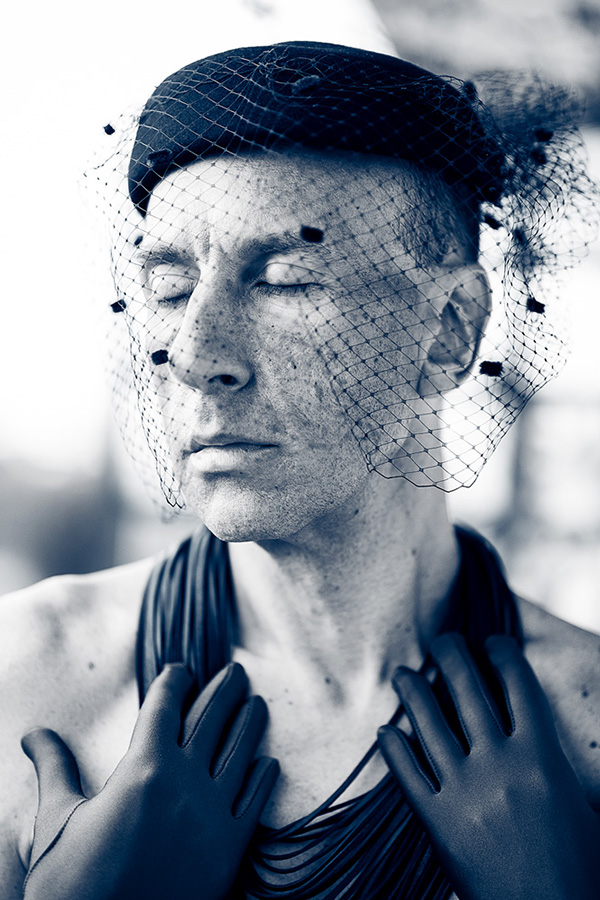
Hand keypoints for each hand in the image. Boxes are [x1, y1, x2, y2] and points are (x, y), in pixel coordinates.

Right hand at [21, 662, 278, 899]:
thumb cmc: (72, 887)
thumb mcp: (57, 821)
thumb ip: (55, 769)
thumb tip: (36, 735)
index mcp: (142, 769)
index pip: (165, 707)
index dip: (174, 683)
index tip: (181, 670)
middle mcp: (185, 783)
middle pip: (212, 720)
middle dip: (224, 691)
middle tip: (236, 672)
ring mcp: (212, 816)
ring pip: (241, 753)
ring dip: (250, 724)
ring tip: (257, 704)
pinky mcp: (229, 851)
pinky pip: (255, 802)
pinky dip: (263, 778)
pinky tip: (267, 763)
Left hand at [378, 633, 599, 899]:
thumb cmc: (579, 869)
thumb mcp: (583, 804)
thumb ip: (556, 762)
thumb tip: (542, 732)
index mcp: (542, 757)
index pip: (517, 684)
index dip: (501, 654)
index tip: (490, 641)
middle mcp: (500, 765)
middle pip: (468, 690)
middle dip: (451, 655)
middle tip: (440, 639)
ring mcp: (465, 792)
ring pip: (429, 723)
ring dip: (412, 691)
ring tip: (402, 673)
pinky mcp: (438, 822)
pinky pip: (407, 775)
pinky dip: (393, 748)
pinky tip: (385, 731)